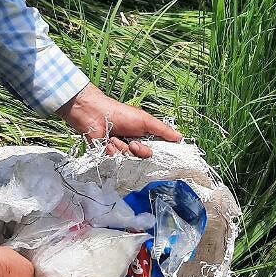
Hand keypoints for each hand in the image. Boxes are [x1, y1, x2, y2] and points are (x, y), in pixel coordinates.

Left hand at [57, 82, 181, 157]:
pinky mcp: (109, 157)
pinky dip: (112, 151)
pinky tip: (107, 142)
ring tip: (115, 138)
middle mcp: (134, 145)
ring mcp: (122, 152)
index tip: (159, 153)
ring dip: (122, 149)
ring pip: (129, 161)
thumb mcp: (145, 120)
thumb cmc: (120, 114)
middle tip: (132, 142)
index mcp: (144, 136)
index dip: (159, 153)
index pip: (157, 150)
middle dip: (139, 151)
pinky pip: (115, 162)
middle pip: (144, 159)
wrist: (95, 115)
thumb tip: (180, 138)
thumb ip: (163, 130)